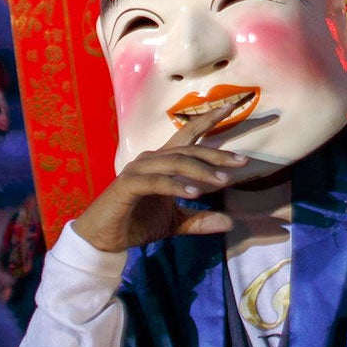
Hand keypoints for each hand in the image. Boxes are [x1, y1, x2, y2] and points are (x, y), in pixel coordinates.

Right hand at [70, 126, 245, 252]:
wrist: (104, 239)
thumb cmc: (137, 223)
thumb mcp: (175, 222)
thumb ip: (200, 220)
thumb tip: (230, 223)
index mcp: (163, 162)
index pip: (189, 135)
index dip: (209, 120)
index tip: (231, 107)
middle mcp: (151, 159)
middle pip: (189, 149)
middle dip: (217, 154)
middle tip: (242, 161)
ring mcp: (138, 170)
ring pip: (175, 162)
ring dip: (200, 171)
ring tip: (222, 181)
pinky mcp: (128, 185)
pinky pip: (156, 181)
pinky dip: (176, 186)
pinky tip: (194, 193)